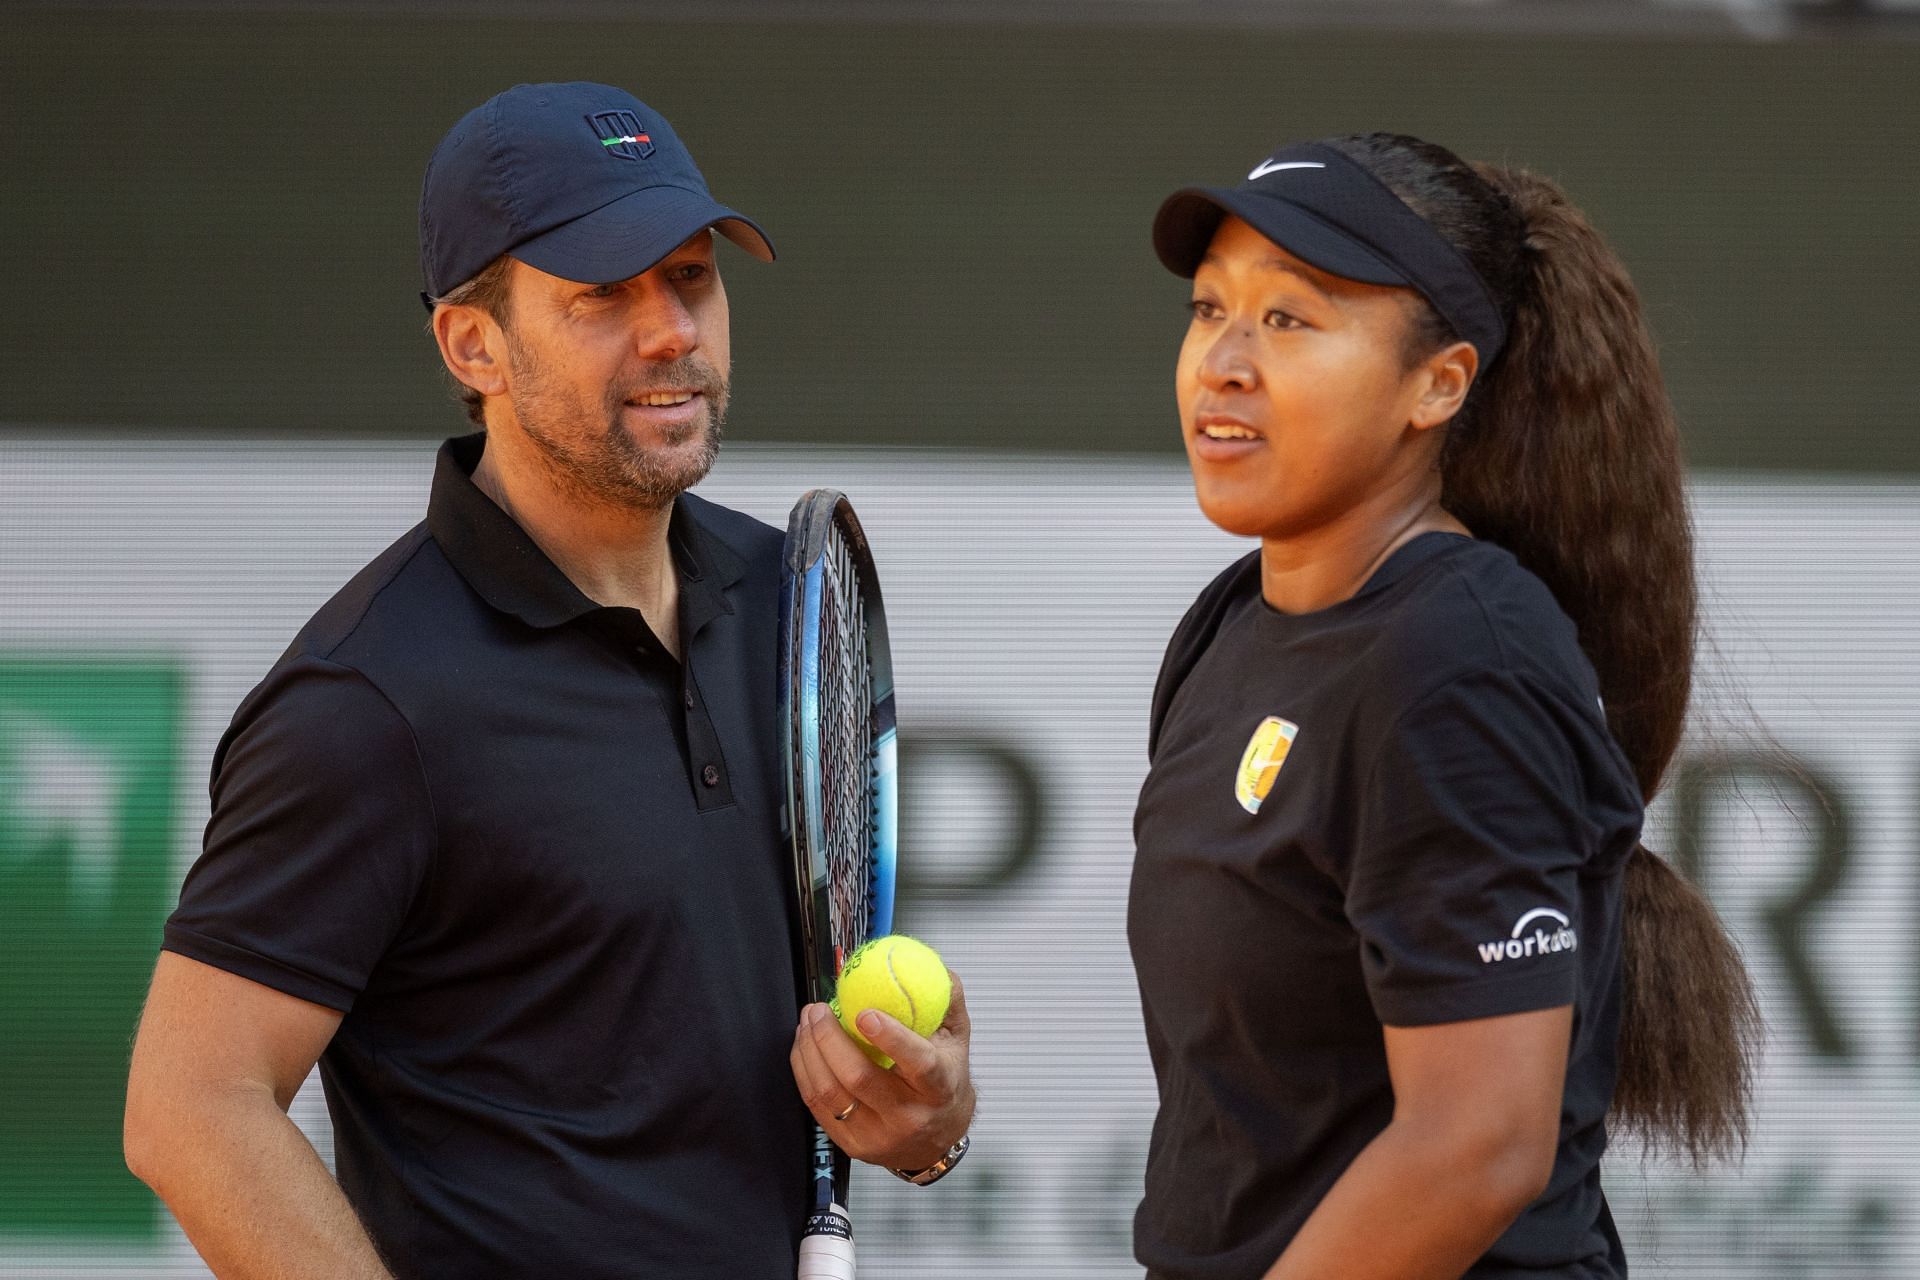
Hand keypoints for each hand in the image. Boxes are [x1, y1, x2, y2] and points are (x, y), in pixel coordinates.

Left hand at [789, 969, 974, 1170]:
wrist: (938, 1140)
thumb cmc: (945, 1082)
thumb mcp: (957, 1040)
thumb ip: (948, 1001)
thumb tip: (936, 966)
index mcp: (939, 1088)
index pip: (919, 1064)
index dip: (891, 1038)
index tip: (865, 1013)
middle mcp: (909, 1117)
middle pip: (859, 1078)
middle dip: (829, 1039)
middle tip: (818, 1009)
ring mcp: (877, 1136)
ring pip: (829, 1093)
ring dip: (809, 1051)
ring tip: (808, 1022)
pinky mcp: (853, 1146)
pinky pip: (816, 1105)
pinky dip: (805, 1071)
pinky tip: (805, 1048)